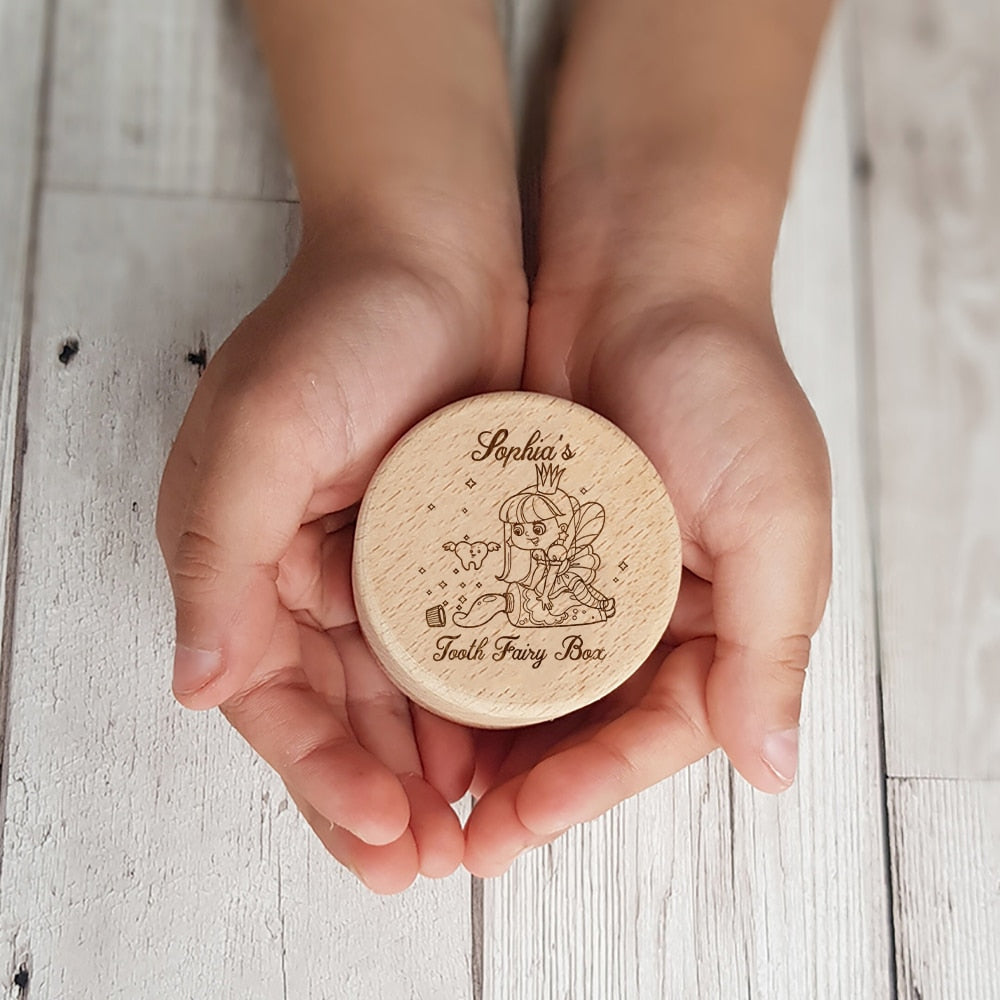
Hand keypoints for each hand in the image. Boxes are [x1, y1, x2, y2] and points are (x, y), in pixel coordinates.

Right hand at [157, 223, 526, 891]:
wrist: (436, 250)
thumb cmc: (343, 323)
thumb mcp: (262, 430)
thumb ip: (219, 557)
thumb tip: (195, 687)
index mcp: (242, 556)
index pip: (271, 698)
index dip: (318, 774)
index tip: (377, 834)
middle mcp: (302, 572)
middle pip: (332, 715)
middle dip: (372, 794)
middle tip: (422, 866)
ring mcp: (377, 564)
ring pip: (393, 696)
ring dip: (420, 767)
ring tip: (462, 834)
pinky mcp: (442, 547)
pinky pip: (449, 647)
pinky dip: (464, 704)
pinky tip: (493, 749)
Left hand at [464, 291, 830, 875]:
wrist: (639, 274)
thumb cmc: (724, 384)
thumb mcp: (777, 516)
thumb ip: (772, 645)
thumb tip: (772, 768)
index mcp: (718, 623)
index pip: (654, 736)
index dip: (590, 788)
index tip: (518, 824)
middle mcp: (645, 613)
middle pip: (582, 728)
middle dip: (526, 788)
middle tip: (459, 838)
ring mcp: (576, 579)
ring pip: (527, 689)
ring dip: (481, 742)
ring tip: (424, 790)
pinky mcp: (521, 536)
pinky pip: (485, 618)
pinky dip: (454, 664)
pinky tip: (411, 697)